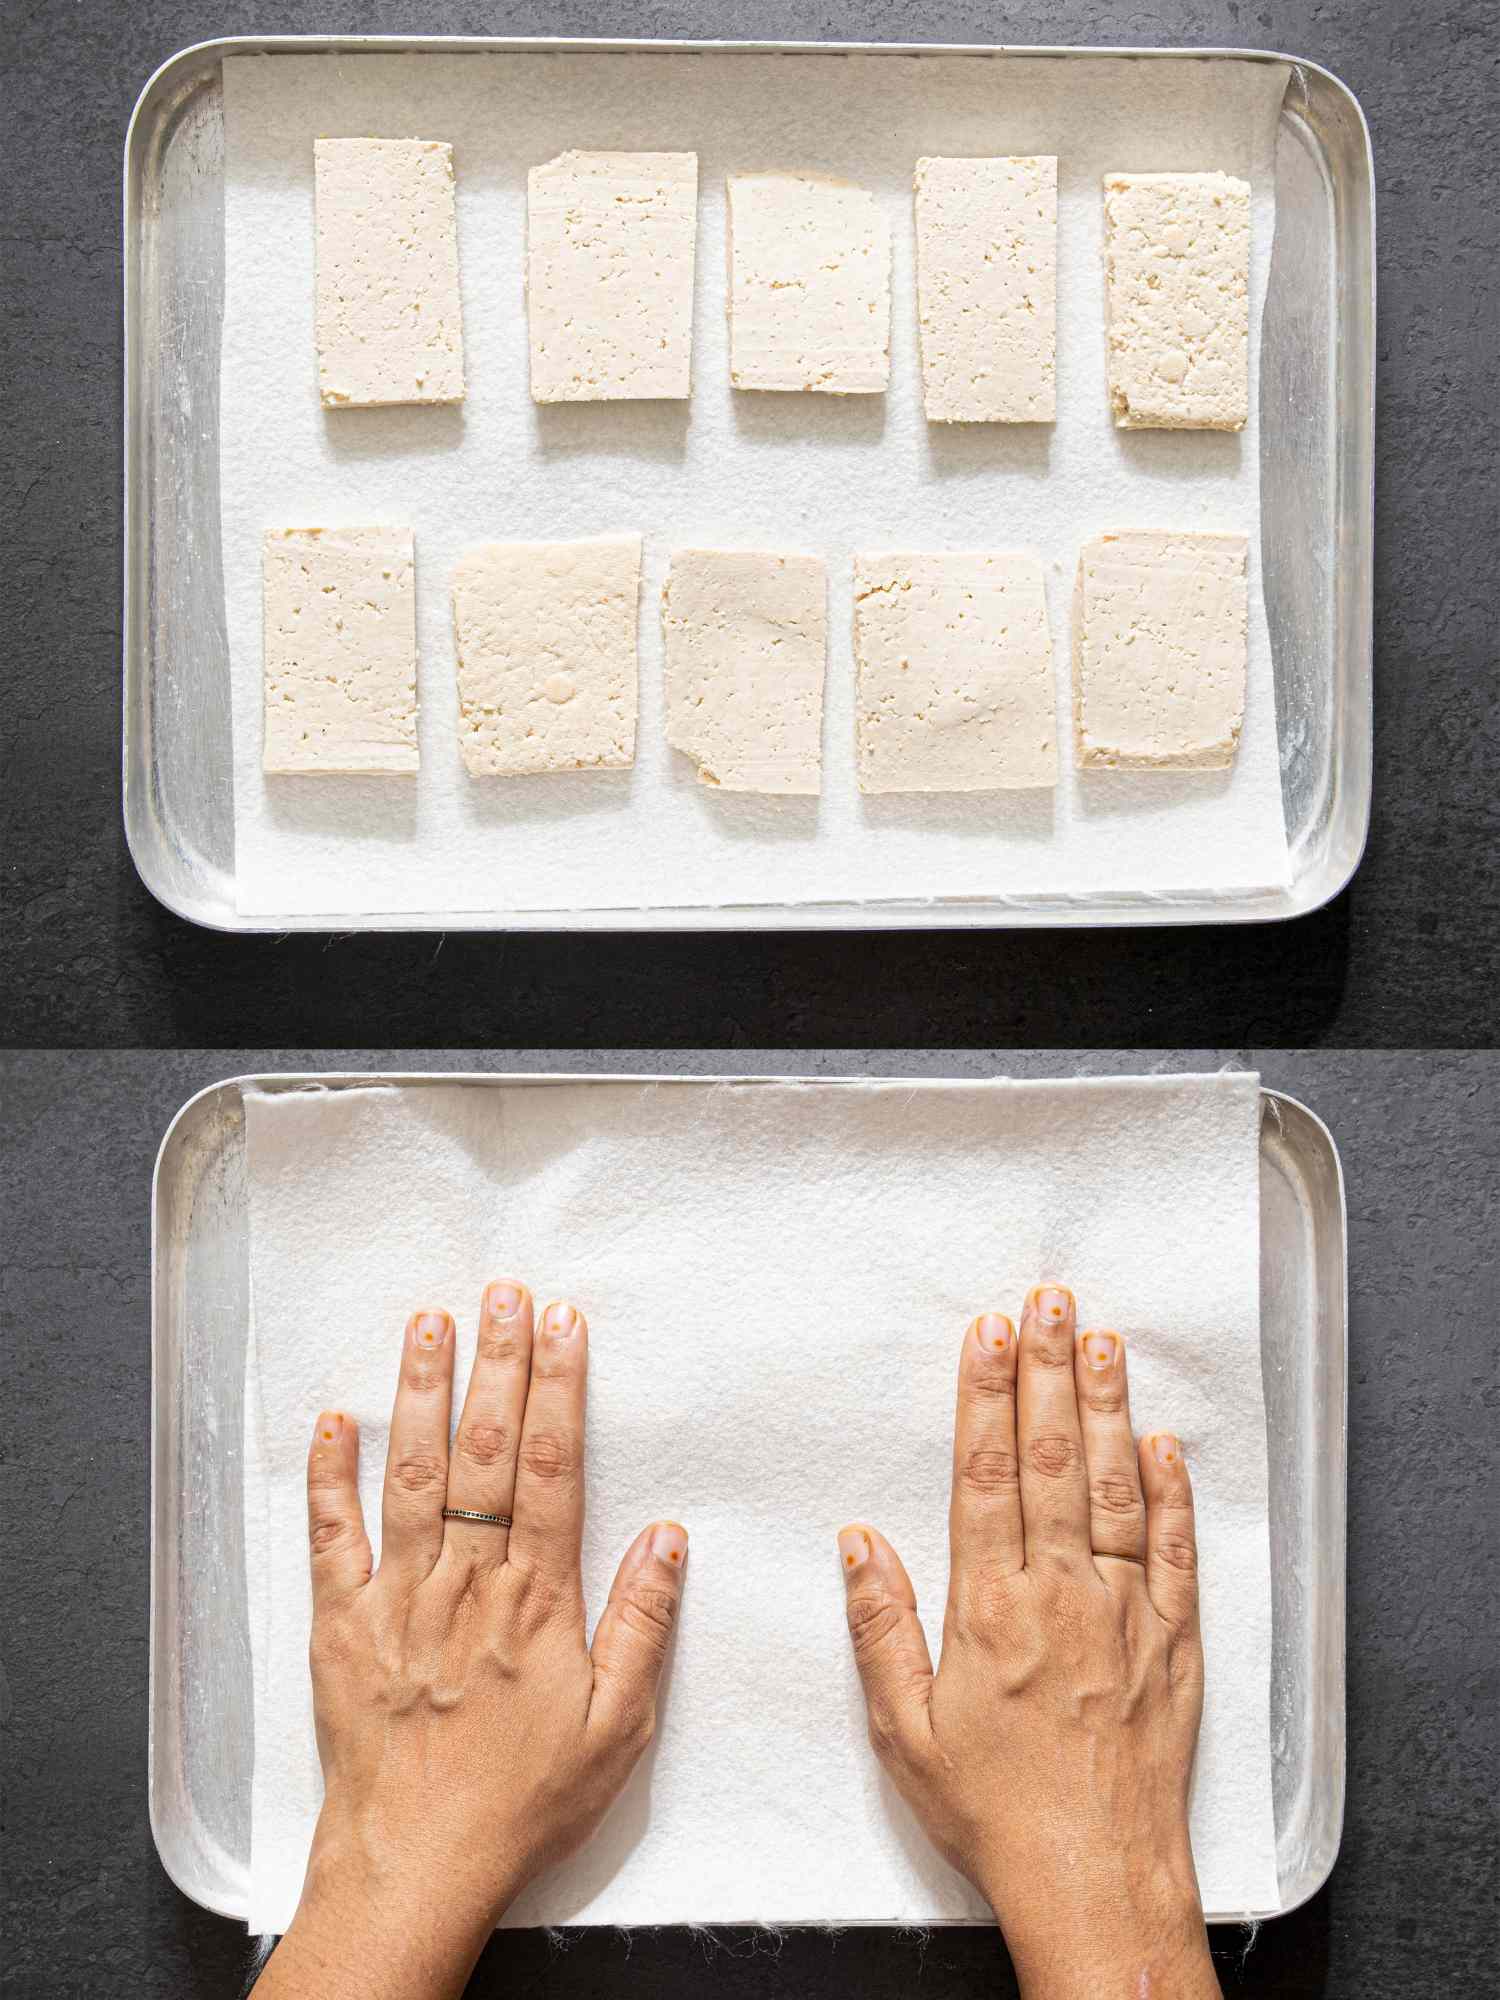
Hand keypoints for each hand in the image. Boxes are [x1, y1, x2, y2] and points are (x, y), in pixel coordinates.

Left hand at [255, 1282, 687, 1999]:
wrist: (416, 1866)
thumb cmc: (521, 1802)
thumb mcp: (616, 1727)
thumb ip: (642, 1625)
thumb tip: (669, 1536)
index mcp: (534, 1600)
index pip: (549, 1469)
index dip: (558, 1389)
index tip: (563, 1326)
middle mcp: (465, 1582)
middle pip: (483, 1452)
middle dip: (497, 1364)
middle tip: (503, 1293)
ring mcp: (397, 1597)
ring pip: (411, 1475)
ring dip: (420, 1393)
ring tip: (429, 1322)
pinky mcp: (342, 1624)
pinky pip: (332, 1537)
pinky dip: (329, 1477)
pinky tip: (332, 1420)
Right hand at [838, 1286, 1218, 1999]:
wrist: (1095, 1879)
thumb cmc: (995, 1812)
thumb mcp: (904, 1731)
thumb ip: (880, 1626)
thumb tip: (859, 1540)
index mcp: (991, 1610)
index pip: (987, 1477)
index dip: (987, 1397)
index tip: (989, 1334)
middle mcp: (1062, 1596)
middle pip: (1052, 1461)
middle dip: (1049, 1372)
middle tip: (1051, 1301)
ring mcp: (1125, 1613)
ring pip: (1114, 1489)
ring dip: (1108, 1409)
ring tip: (1105, 1340)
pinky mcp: (1174, 1642)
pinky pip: (1175, 1552)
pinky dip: (1171, 1493)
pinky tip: (1162, 1443)